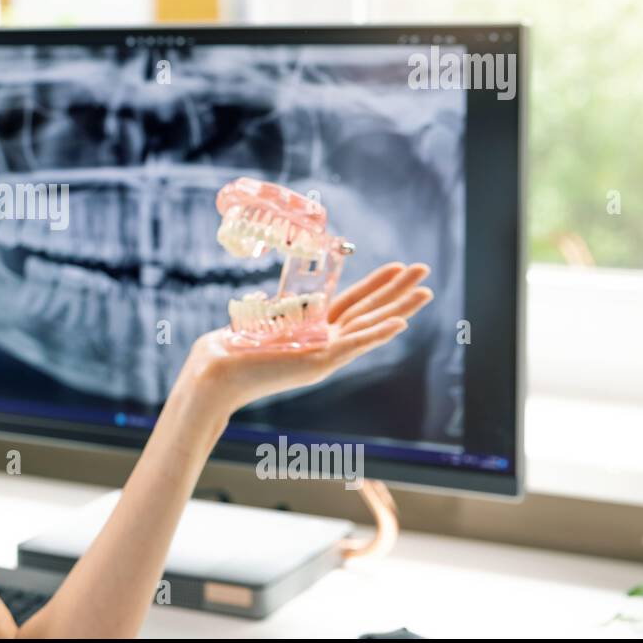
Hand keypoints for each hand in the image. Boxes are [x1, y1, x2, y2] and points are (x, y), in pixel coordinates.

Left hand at [170, 263, 433, 427]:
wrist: (215, 375)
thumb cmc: (227, 352)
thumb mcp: (259, 326)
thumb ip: (270, 317)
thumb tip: (262, 304)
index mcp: (314, 331)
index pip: (353, 303)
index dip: (376, 285)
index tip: (397, 267)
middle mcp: (325, 343)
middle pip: (370, 310)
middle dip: (398, 291)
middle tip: (426, 271)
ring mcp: (326, 354)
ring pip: (371, 326)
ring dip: (400, 308)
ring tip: (426, 291)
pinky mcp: (318, 362)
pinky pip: (355, 345)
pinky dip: (378, 334)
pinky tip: (401, 323)